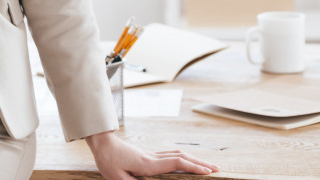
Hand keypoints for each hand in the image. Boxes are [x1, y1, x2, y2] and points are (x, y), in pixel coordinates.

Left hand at [85, 131, 218, 178]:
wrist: (102, 143)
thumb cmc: (108, 161)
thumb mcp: (115, 178)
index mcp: (148, 164)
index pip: (175, 163)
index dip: (192, 166)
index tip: (207, 171)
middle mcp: (153, 157)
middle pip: (181, 157)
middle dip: (200, 162)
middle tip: (217, 169)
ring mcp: (152, 154)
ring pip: (178, 154)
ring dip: (194, 159)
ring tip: (207, 165)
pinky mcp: (149, 154)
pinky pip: (171, 155)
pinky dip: (184, 158)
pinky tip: (188, 161)